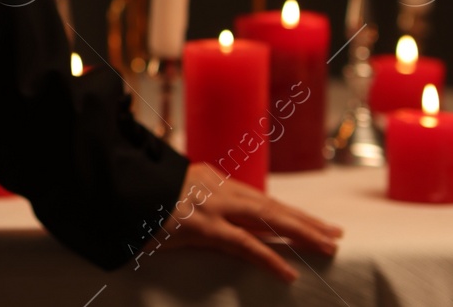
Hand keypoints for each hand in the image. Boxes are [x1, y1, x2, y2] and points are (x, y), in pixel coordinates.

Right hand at [157, 162, 341, 281]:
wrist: (117, 186)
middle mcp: (218, 189)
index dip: (286, 210)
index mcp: (211, 181)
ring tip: (327, 246)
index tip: (309, 221)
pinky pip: (244, 245)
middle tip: (334, 234)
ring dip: (300, 233)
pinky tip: (289, 272)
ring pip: (268, 219)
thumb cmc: (139, 193)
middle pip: (271, 206)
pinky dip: (269, 258)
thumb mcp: (169, 192)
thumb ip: (190, 200)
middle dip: (305, 220)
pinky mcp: (204, 228)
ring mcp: (213, 207)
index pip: (258, 198)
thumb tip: (200, 216)